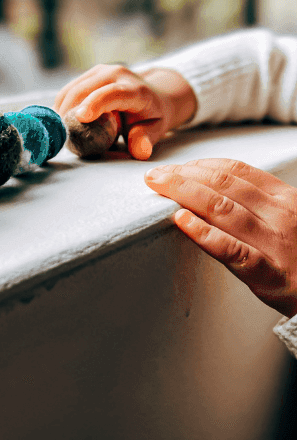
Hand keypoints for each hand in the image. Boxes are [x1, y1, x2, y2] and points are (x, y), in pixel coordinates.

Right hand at [55, 64, 196, 159]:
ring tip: (64, 129)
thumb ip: (146, 139)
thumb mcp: (156, 129)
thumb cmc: (152, 115)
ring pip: (72, 89)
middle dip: (68, 113)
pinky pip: (69, 89)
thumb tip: (139, 150)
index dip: (95, 104)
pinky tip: (66, 119)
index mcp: (136, 90)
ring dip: (62, 110)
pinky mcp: (90, 73)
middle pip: (84, 90)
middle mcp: (117, 74)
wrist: (154, 93)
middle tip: (63, 136)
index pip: (113, 94)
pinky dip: (62, 105)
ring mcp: (102, 71)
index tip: (80, 117)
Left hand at [145, 158, 296, 317]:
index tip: (175, 166)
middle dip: (184, 175)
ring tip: (159, 187)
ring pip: (223, 209)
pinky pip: (233, 251)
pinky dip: (204, 234)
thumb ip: (257, 201)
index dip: (200, 165)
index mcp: (284, 198)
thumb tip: (209, 183)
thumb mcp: (287, 218)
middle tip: (155, 175)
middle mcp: (280, 215)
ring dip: (185, 193)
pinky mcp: (270, 274)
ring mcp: (274, 244)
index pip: (236, 171)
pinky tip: (181, 221)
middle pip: (223, 185)